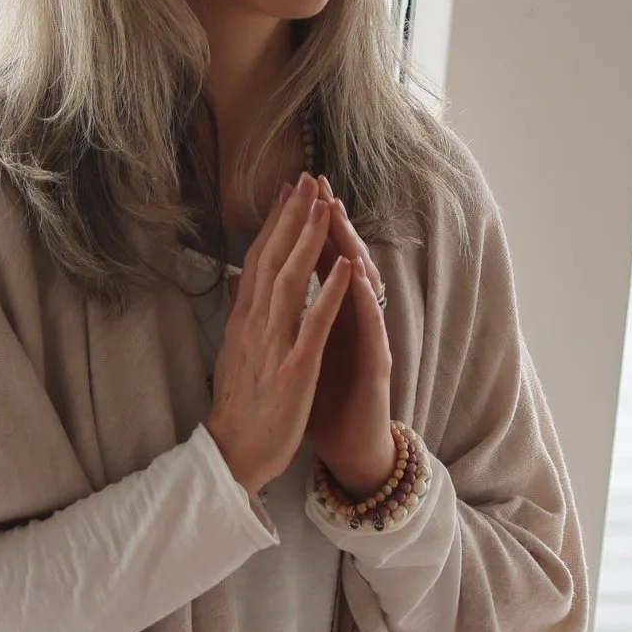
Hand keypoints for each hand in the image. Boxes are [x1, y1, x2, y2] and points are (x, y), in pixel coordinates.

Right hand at [206, 174, 352, 497]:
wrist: (234, 455)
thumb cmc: (239, 407)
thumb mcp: (233, 353)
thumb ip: (239, 313)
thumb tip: (236, 279)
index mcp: (244, 321)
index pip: (258, 260)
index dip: (274, 223)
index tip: (287, 190)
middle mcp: (255, 325)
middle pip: (272, 260)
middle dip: (291, 218)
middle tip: (306, 179)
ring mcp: (274, 346)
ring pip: (290, 282)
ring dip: (308, 242)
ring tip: (323, 206)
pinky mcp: (294, 370)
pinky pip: (314, 326)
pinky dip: (329, 295)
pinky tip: (344, 269)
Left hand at [305, 185, 396, 498]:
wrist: (349, 448)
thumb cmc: (324, 401)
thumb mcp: (295, 354)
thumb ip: (283, 318)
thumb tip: (256, 288)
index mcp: (328, 316)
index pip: (316, 262)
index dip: (303, 226)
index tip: (287, 191)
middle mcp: (352, 320)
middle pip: (341, 261)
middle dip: (327, 222)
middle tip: (316, 183)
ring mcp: (367, 338)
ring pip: (360, 285)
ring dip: (348, 247)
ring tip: (335, 214)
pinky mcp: (376, 364)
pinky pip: (370, 325)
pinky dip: (361, 298)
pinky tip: (354, 274)